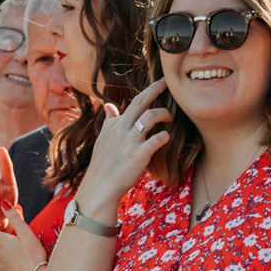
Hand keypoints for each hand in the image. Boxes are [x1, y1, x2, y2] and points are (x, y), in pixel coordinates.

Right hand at [74, 79, 172, 219]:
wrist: (100, 187)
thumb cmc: (103, 164)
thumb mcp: (103, 139)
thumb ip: (109, 121)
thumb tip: (109, 105)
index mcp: (115, 124)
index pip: (134, 102)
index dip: (149, 92)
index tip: (160, 85)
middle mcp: (122, 128)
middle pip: (141, 101)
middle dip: (156, 88)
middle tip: (168, 84)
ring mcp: (130, 141)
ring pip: (150, 116)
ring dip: (164, 114)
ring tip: (170, 119)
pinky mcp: (138, 155)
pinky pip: (157, 139)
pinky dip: (164, 136)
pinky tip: (167, 138)